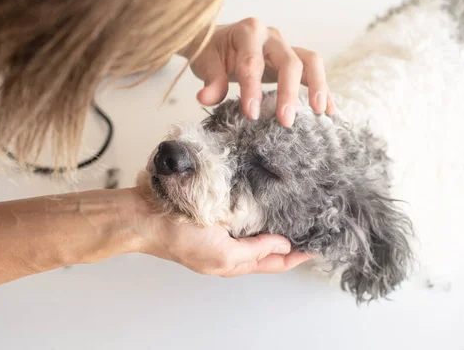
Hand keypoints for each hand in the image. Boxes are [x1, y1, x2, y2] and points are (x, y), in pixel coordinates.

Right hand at [140, 214, 312, 276]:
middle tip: (313, 227)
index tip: (319, 245)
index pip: (275, 263)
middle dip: (291, 242)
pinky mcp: (214, 213)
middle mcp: (230, 248)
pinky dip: (257, 210)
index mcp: (233, 262)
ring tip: (296, 214)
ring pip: (257, 231)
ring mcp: (221, 231)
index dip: (298, 256)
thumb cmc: (177, 236)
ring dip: (275, 225)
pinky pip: (242, 214)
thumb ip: (255, 249)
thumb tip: (284, 245)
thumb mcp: (222, 251)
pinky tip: (265, 199)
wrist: (144, 217)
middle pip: (268, 249)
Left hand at [181, 18, 335, 126]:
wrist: (219, 41)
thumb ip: (210, 80)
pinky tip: (329, 111)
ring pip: (310, 62)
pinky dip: (323, 90)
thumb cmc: (213, 51)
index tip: (251, 114)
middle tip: (285, 121)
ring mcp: (286, 46)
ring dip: (317, 86)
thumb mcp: (205, 62)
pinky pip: (314, 72)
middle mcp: (271, 36)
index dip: (252, 89)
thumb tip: (206, 98)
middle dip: (288, 92)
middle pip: (289, 61)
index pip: (253, 62)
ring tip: (319, 112)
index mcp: (248, 31)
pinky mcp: (295, 59)